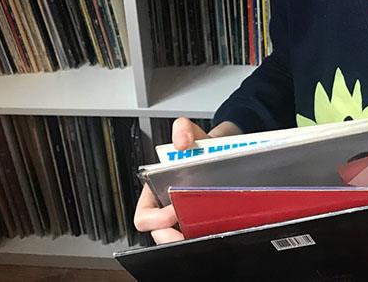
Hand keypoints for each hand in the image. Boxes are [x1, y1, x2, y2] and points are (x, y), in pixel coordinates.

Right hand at [133, 118, 239, 243]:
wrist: (222, 150)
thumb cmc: (199, 146)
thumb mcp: (189, 132)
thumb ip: (182, 129)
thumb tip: (180, 143)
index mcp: (155, 190)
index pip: (144, 216)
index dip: (156, 219)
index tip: (173, 211)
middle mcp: (167, 207)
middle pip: (162, 234)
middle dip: (172, 237)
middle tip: (189, 232)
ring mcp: (186, 217)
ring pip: (182, 238)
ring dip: (191, 239)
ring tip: (204, 233)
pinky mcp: (204, 222)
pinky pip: (200, 236)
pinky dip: (207, 236)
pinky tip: (217, 230)